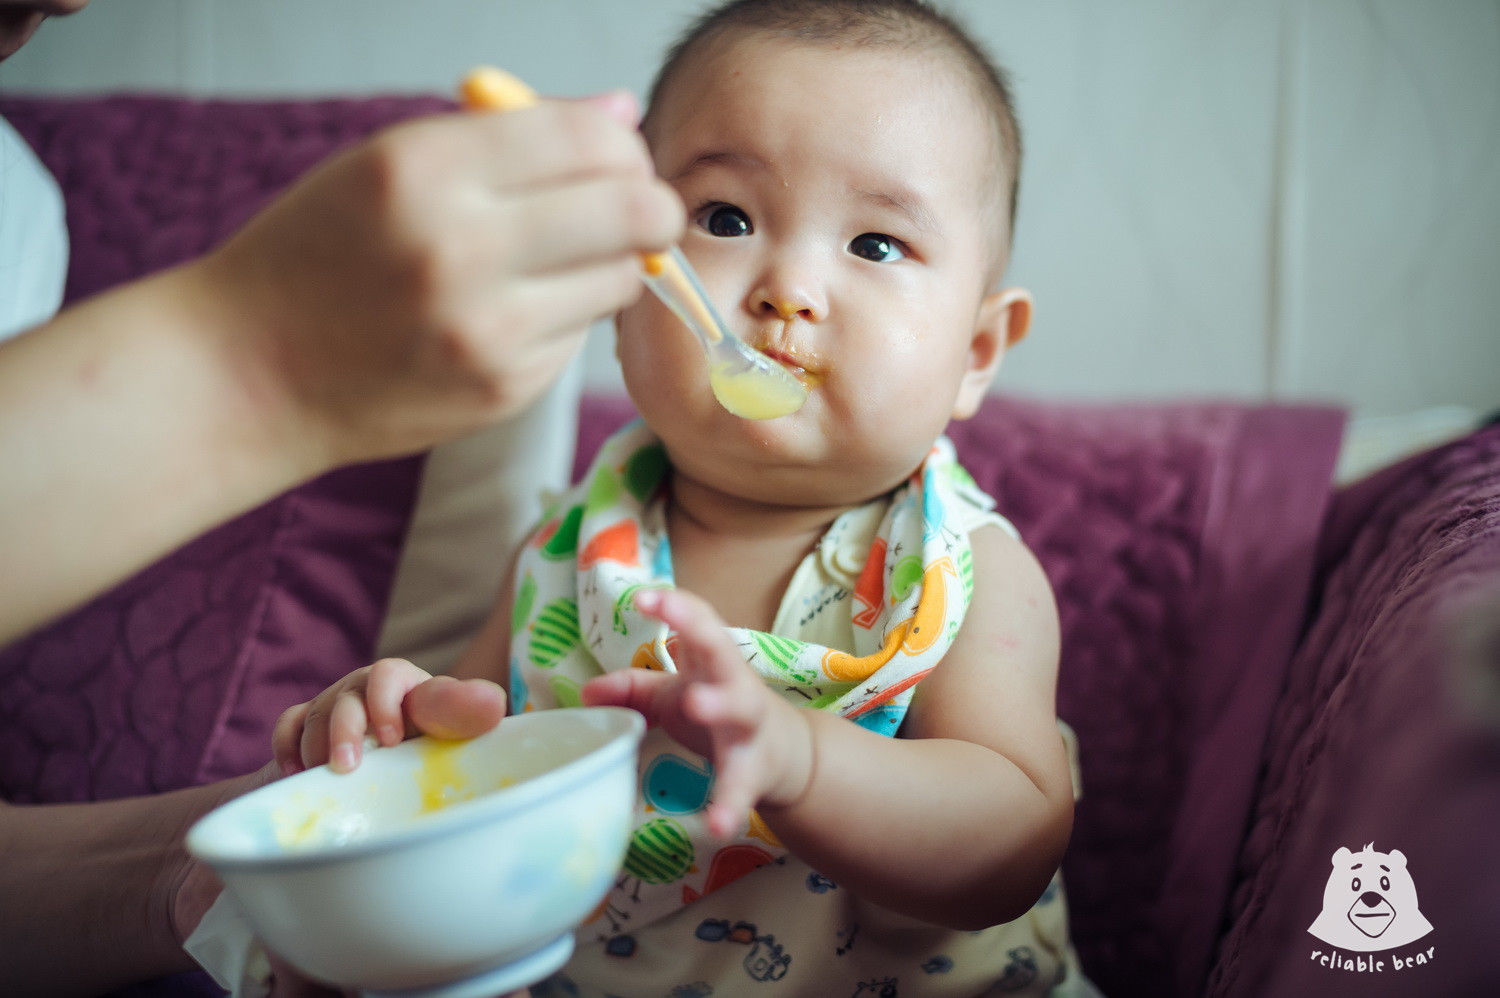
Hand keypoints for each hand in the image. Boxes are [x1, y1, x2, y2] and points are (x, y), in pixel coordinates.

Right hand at [195, 92, 683, 467]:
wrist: (251, 372)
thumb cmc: (321, 255)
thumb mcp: (390, 164)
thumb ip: (509, 136)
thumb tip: (621, 113)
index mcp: (424, 169)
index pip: (585, 137)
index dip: (621, 144)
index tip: (618, 157)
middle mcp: (460, 248)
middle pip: (633, 210)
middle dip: (650, 202)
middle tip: (633, 208)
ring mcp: (487, 329)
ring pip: (621, 277)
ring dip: (610, 262)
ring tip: (553, 261)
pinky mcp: (504, 389)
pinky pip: (580, 335)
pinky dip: (565, 317)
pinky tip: (508, 314)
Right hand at [272, 658, 506, 774]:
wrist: (400, 767)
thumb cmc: (432, 746)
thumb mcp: (452, 731)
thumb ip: (467, 714)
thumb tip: (493, 703)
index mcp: (407, 686)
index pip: (390, 676)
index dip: (385, 703)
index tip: (392, 741)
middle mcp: (369, 689)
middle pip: (347, 698)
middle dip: (344, 732)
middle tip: (346, 768)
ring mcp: (336, 704)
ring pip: (314, 715)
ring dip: (317, 747)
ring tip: (326, 778)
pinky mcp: (307, 725)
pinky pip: (288, 726)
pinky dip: (288, 748)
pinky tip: (297, 775)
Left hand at [581, 588, 813, 836]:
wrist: (786, 754)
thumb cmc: (719, 709)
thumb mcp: (674, 693)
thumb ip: (632, 689)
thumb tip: (586, 693)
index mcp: (712, 659)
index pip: (698, 621)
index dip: (675, 606)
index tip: (642, 597)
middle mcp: (735, 683)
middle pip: (723, 652)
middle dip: (702, 635)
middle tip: (674, 627)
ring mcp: (749, 724)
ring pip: (740, 709)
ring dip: (719, 704)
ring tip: (695, 705)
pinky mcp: (755, 768)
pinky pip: (741, 786)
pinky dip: (729, 805)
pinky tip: (715, 824)